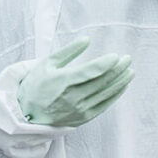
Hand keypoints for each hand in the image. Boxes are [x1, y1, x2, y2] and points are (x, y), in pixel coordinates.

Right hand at [16, 37, 133, 127]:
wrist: (27, 113)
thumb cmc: (36, 85)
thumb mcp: (47, 63)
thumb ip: (68, 51)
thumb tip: (86, 40)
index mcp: (63, 81)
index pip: (91, 71)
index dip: (106, 63)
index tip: (116, 56)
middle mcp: (73, 97)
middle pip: (102, 81)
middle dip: (117, 69)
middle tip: (127, 58)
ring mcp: (79, 109)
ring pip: (106, 93)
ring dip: (120, 81)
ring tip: (130, 70)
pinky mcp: (83, 117)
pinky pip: (104, 105)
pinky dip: (115, 95)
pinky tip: (122, 86)